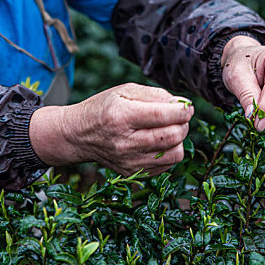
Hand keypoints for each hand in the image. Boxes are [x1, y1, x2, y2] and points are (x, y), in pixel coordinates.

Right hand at [29, 83, 193, 175]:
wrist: (78, 136)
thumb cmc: (104, 109)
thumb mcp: (124, 90)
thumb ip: (156, 94)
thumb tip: (183, 104)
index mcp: (122, 116)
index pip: (164, 115)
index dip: (183, 111)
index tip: (186, 107)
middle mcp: (125, 142)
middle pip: (172, 136)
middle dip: (184, 125)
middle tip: (179, 118)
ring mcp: (128, 161)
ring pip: (174, 154)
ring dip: (179, 140)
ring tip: (170, 130)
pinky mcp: (132, 173)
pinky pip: (166, 166)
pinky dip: (169, 153)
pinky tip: (159, 143)